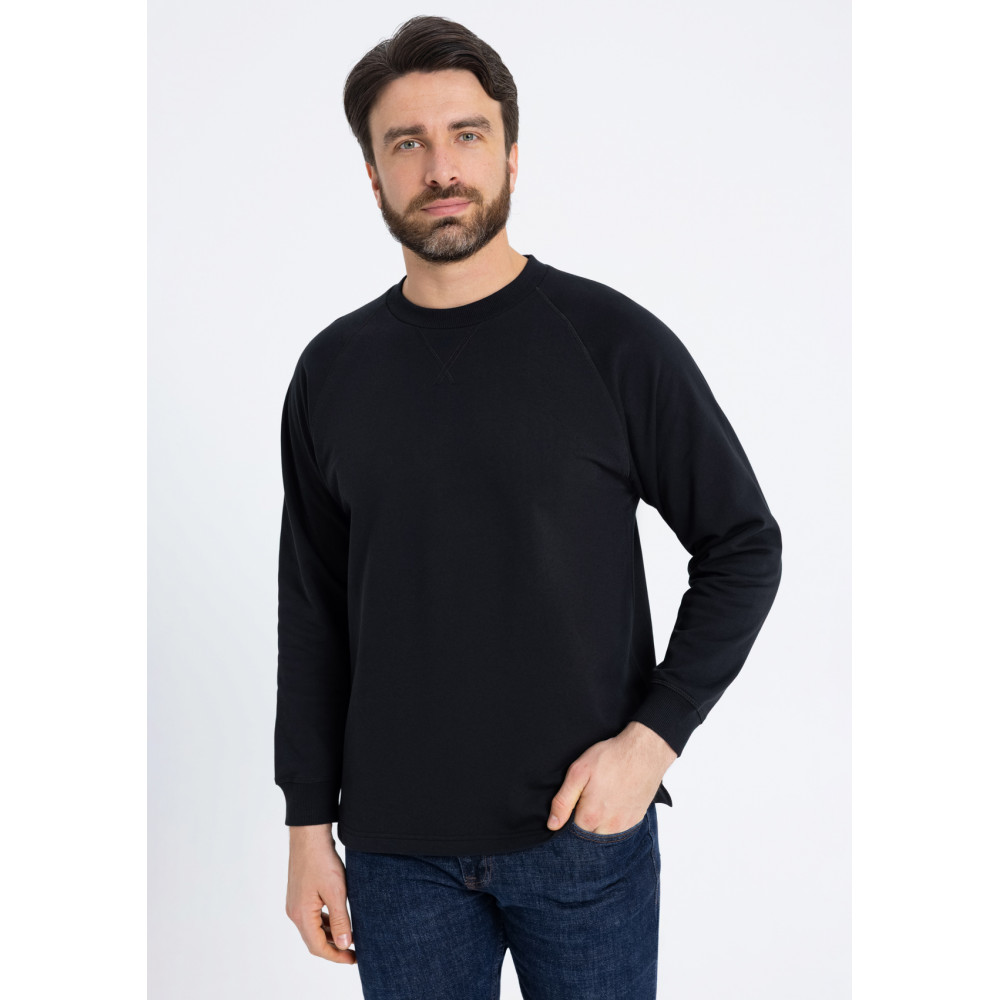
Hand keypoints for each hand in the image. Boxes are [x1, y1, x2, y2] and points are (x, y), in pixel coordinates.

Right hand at [285, 825, 355, 964]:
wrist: (309, 836)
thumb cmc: (322, 861)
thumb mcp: (336, 892)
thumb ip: (341, 920)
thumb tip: (345, 945)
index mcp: (302, 915)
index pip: (318, 946)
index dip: (336, 956)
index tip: (353, 959)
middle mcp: (295, 912)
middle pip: (314, 940)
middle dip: (335, 948)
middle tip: (354, 952)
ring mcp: (296, 903)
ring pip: (314, 928)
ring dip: (331, 935)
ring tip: (350, 938)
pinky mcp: (300, 894)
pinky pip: (313, 916)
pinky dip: (326, 922)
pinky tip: (339, 920)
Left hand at [547, 722, 677, 833]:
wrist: (644, 751)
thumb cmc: (610, 757)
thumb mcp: (579, 772)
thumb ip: (563, 801)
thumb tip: (552, 825)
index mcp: (590, 816)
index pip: (570, 832)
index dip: (567, 819)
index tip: (571, 805)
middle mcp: (608, 827)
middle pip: (587, 836)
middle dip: (582, 823)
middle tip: (586, 799)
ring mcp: (624, 825)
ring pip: (603, 836)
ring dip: (597, 825)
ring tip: (599, 801)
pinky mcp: (635, 820)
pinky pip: (618, 831)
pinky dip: (612, 822)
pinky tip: (611, 804)